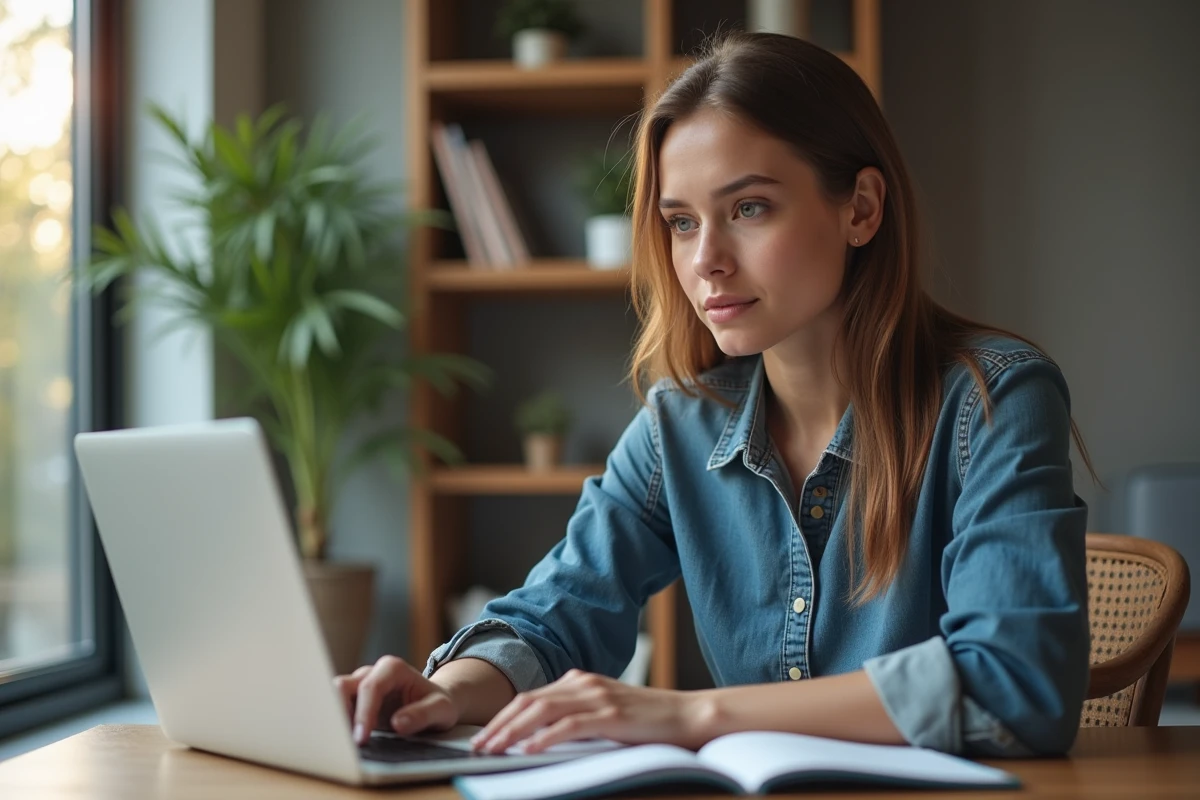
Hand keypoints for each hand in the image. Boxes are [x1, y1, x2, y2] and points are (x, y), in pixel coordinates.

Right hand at [335, 655, 458, 744]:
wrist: (435, 705)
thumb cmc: (438, 704)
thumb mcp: (441, 710)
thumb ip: (423, 714)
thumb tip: (398, 724)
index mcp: (392, 669)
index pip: (370, 687)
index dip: (363, 713)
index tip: (362, 738)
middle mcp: (372, 673)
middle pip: (342, 687)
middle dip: (339, 713)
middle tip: (343, 740)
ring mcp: (360, 686)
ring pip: (334, 697)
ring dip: (335, 719)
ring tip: (341, 744)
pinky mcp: (353, 702)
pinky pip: (336, 710)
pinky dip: (337, 725)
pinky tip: (343, 742)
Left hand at [470, 669, 711, 754]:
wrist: (690, 715)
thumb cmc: (649, 720)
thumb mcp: (606, 712)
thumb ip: (577, 717)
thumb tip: (539, 738)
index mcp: (580, 680)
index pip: (530, 697)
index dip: (503, 717)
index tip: (484, 736)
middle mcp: (584, 683)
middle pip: (528, 701)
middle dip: (499, 725)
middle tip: (478, 747)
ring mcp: (597, 697)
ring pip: (542, 711)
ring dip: (512, 731)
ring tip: (493, 749)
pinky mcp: (611, 714)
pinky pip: (569, 726)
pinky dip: (544, 737)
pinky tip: (528, 750)